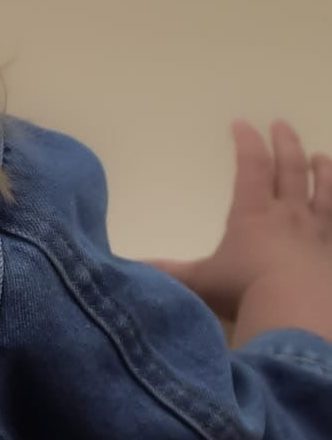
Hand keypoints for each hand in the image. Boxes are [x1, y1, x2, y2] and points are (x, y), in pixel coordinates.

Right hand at [153, 121, 331, 325]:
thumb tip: (128, 268)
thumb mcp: (199, 282)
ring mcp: (319, 234)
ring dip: (323, 172)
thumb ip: (167, 273)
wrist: (298, 315)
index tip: (241, 124)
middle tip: (282, 125)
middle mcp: (290, 216)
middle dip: (286, 144)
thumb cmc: (244, 293)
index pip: (251, 166)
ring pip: (325, 192)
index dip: (246, 142)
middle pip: (291, 169)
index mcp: (254, 214)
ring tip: (323, 157)